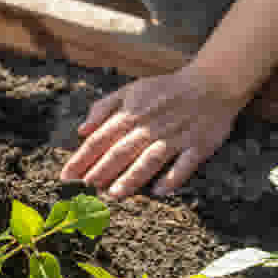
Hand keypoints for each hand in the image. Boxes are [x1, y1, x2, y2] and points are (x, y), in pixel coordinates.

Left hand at [59, 63, 244, 198]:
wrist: (212, 83)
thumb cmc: (165, 90)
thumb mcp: (131, 90)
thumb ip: (104, 108)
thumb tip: (81, 130)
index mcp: (132, 113)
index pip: (100, 138)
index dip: (82, 158)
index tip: (66, 177)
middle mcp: (151, 125)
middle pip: (122, 150)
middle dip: (101, 170)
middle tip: (84, 191)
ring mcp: (175, 136)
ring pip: (150, 158)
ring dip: (132, 175)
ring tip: (114, 194)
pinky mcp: (198, 145)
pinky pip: (185, 163)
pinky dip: (173, 177)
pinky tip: (159, 191)